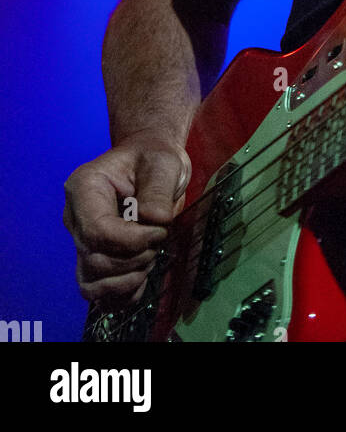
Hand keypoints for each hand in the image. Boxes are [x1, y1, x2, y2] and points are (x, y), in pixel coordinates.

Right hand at [63, 128, 190, 307]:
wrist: (149, 163)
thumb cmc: (154, 158)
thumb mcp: (163, 165)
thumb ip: (158, 192)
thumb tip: (155, 222)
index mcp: (84, 188)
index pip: (97, 232)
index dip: (132, 241)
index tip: (160, 230)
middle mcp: (75, 219)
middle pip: (95, 262)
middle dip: (134, 259)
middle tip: (159, 238)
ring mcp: (82, 242)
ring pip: (91, 284)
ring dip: (128, 279)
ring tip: (149, 255)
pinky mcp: (94, 260)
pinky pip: (100, 294)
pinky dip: (123, 294)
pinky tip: (142, 274)